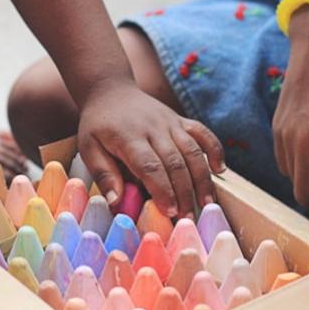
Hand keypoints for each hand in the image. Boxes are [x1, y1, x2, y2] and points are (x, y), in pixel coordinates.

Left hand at [77, 83, 225, 216]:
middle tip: (188, 217)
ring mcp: (170, 122)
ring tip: (206, 203)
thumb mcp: (88, 148)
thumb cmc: (98, 125)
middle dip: (184, 192)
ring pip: (192, 150)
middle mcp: (153, 128)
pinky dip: (214, 149)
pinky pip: (202, 133)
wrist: (110, 91)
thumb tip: (116, 202)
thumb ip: (103, 174)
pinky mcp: (180, 120)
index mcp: (129, 137)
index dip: (162, 190)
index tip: (170, 212)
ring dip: (202, 178)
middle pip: (174, 162)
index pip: (150, 166)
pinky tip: (220, 170)